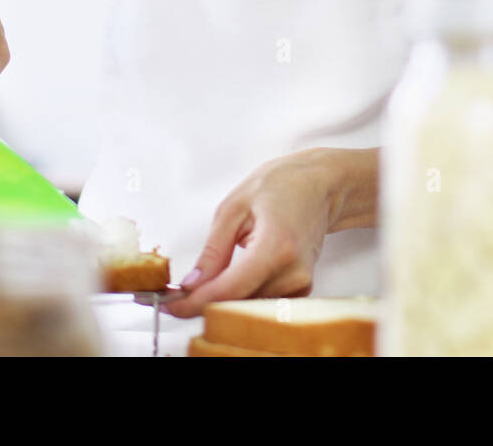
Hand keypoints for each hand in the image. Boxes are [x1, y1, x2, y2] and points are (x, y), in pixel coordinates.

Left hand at [165, 148, 368, 316]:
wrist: (322, 185)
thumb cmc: (284, 185)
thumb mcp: (234, 208)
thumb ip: (213, 251)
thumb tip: (192, 283)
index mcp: (276, 247)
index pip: (229, 291)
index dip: (194, 303)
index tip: (170, 304)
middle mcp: (294, 271)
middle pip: (237, 304)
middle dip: (203, 302)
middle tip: (175, 295)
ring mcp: (301, 283)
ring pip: (248, 306)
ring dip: (221, 300)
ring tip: (201, 283)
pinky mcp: (301, 288)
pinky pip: (261, 302)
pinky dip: (240, 296)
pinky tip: (228, 281)